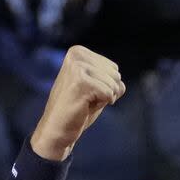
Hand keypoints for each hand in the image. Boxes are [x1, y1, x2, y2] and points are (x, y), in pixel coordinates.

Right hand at [31, 46, 125, 160]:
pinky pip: (109, 93)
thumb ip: (111, 81)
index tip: (87, 92)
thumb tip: (121, 84)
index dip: (106, 85)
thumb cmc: (78, 109)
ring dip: (103, 98)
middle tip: (86, 98)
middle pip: (116, 75)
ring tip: (84, 102)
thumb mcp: (98, 90)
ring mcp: (77, 67)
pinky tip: (85, 105)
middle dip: (107, 91)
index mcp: (79, 52)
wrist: (58, 128)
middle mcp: (77, 55)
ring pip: (114, 84)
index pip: (114, 69)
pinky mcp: (80, 81)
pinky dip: (102, 103)